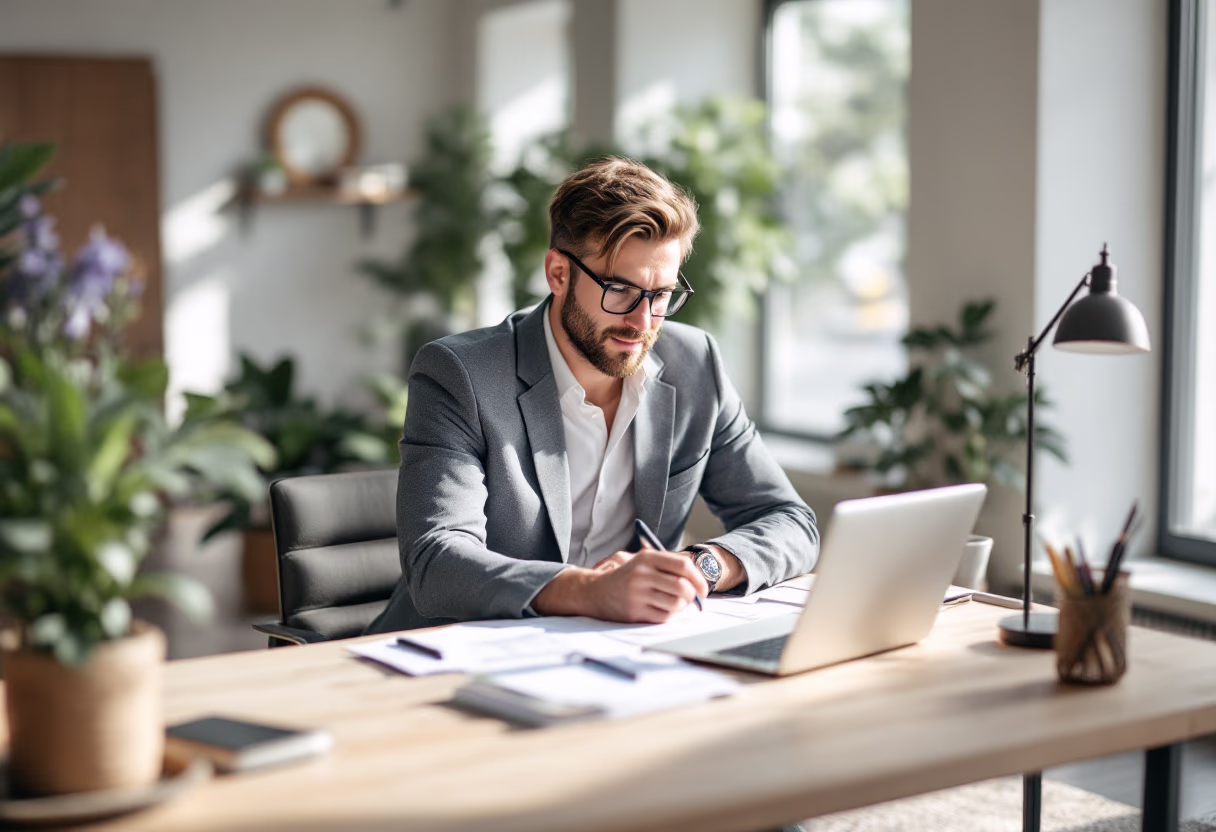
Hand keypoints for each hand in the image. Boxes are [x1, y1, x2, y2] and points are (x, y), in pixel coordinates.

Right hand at [532, 546, 707, 622]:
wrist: (595, 592)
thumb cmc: (628, 578)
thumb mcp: (643, 563)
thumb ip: (668, 567)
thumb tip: (698, 582)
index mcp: (646, 558)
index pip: (683, 565)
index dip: (699, 578)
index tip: (703, 588)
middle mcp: (641, 575)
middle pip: (682, 587)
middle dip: (694, 596)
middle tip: (696, 600)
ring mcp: (637, 594)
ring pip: (675, 604)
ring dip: (682, 607)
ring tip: (677, 604)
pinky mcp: (634, 612)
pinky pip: (664, 617)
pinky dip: (670, 616)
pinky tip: (664, 610)